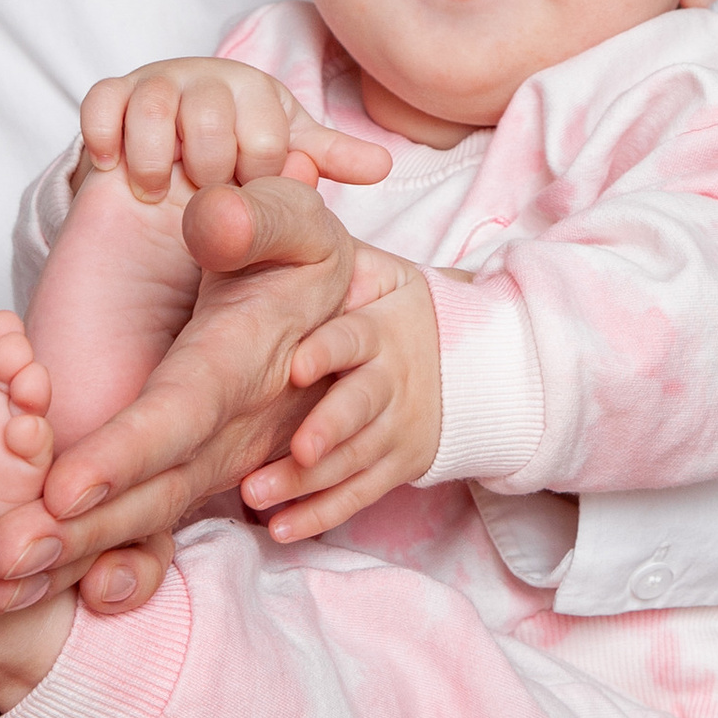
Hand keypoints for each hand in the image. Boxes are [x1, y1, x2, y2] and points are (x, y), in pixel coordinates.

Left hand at [0, 170, 357, 596]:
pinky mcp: (209, 479)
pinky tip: (63, 590)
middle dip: (84, 531)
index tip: (60, 490)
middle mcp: (234, 427)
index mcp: (239, 360)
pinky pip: (163, 532)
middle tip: (4, 563)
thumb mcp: (297, 222)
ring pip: (153, 517)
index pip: (180, 411)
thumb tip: (214, 221)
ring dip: (83, 556)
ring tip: (8, 584)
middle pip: (157, 487)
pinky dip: (116, 567)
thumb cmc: (302, 259)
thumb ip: (259, 218)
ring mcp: (224, 463)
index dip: (125, 452)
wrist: (349, 317)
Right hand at [78, 57, 392, 204]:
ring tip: (158, 194)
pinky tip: (116, 172)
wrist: (171, 152)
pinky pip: (100, 102)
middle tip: (205, 198)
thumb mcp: (283, 155)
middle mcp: (205, 78)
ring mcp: (153, 84)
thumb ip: (325, 158)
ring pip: (154, 105)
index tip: (248, 199)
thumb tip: (382, 166)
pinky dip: (105, 136)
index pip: (266, 134)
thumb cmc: (236, 152)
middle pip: (210, 115)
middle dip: (209, 169)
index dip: (258, 179)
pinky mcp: (109, 97)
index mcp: (255, 90)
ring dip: (156, 159)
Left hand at [241, 247, 443, 540]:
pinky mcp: (398, 463)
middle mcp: (394, 374)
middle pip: (363, 407)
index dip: (330, 351)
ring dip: (309, 481)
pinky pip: (361, 493)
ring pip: (356, 458)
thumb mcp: (353, 260)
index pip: (356, 336)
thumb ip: (295, 232)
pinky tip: (279, 529)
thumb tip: (254, 188)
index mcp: (381, 321)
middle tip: (294, 449)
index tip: (297, 366)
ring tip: (256, 496)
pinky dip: (322, 513)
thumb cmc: (375, 301)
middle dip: (328, 431)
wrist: (464, 353)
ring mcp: (398, 423)